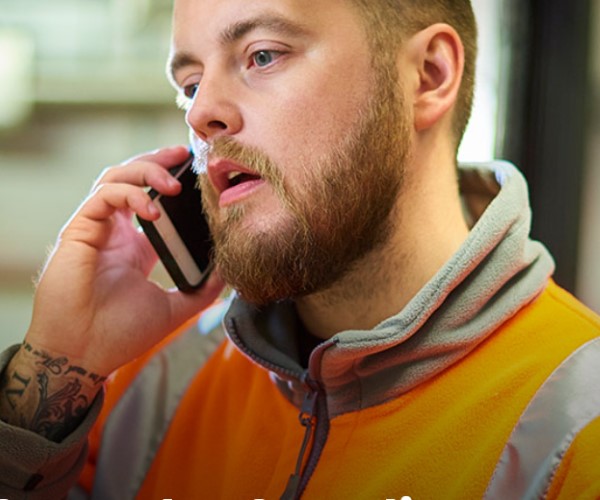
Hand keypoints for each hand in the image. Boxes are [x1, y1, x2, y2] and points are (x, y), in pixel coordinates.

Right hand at [25, 146, 223, 375]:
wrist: (85, 355)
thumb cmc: (121, 334)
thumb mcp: (174, 308)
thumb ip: (201, 291)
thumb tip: (229, 272)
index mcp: (137, 246)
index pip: (154, 200)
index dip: (173, 181)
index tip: (200, 172)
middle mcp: (116, 232)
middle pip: (133, 178)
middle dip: (158, 161)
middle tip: (184, 153)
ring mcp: (97, 229)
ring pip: (114, 178)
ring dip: (144, 171)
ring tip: (173, 183)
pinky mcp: (78, 232)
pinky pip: (102, 197)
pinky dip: (129, 195)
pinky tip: (153, 210)